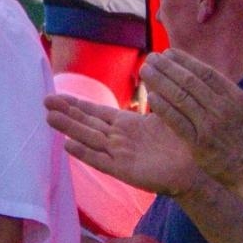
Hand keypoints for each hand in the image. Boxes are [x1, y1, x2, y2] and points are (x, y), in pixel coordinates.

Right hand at [45, 92, 199, 195]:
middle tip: (46, 101)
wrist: (196, 169)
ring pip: (88, 138)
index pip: (95, 112)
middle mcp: (117, 138)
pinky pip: (100, 161)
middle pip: (86, 123)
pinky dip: (84, 153)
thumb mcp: (168, 114)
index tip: (56, 95)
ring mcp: (118, 154)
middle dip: (66, 112)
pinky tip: (68, 145)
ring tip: (49, 118)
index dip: (76, 104)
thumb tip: (151, 71)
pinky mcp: (123, 171)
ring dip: (69, 129)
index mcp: (126, 124)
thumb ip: (156, 97)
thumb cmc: (184, 142)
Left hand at [142, 47, 242, 189]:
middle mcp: (222, 109)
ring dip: (160, 82)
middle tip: (150, 57)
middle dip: (167, 68)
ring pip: (180, 99)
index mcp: (236, 98)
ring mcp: (210, 126)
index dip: (185, 61)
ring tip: (144, 71)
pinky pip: (177, 122)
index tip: (168, 52)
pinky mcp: (200, 144)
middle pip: (189, 82)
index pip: (206, 73)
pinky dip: (164, 108)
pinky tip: (151, 96)